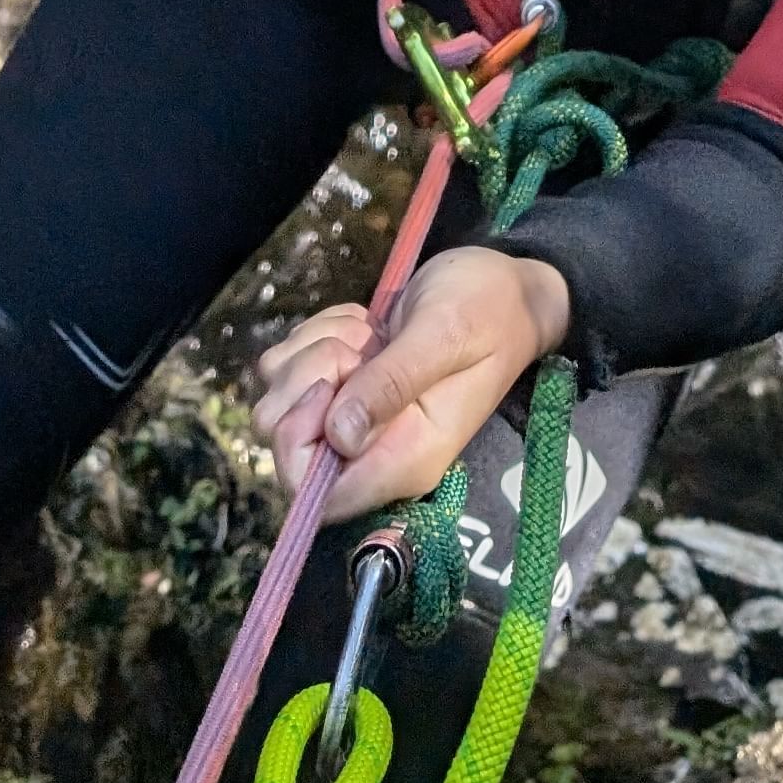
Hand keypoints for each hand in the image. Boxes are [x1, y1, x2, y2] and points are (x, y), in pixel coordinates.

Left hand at [249, 246, 570, 520]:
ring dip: (311, 352)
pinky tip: (361, 326)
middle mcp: (372, 451)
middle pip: (283, 442)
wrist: (504, 286)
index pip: (317, 496)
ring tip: (368, 334)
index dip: (302, 441)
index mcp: (404, 459)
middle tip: (358, 348)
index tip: (333, 384)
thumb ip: (393, 384)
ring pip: (278, 402)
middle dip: (305, 380)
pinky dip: (313, 336)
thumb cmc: (486, 310)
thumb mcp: (444, 336)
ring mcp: (352, 419)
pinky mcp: (340, 385)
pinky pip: (287, 368)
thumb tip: (338, 437)